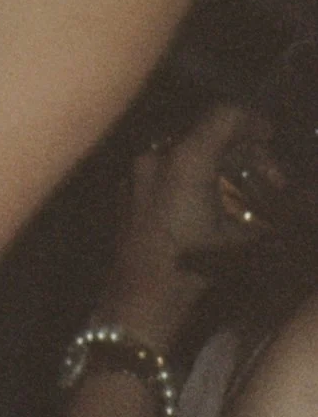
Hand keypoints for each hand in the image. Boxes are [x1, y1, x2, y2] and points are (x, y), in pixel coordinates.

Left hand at [103, 102, 269, 345]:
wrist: (139, 300)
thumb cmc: (193, 269)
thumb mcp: (241, 242)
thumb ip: (267, 217)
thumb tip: (289, 211)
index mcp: (186, 160)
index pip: (223, 116)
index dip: (252, 120)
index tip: (270, 134)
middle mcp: (158, 154)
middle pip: (206, 132)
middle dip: (241, 149)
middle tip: (268, 177)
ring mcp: (138, 169)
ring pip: (185, 149)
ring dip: (216, 162)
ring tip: (240, 191)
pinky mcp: (128, 187)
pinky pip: (165, 166)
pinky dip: (191, 173)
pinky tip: (209, 200)